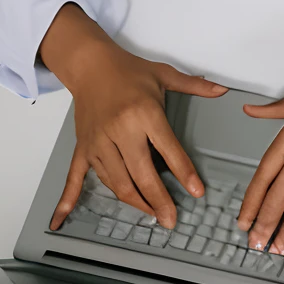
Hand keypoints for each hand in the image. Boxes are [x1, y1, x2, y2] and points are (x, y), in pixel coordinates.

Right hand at [40, 3, 224, 229]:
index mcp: (144, 114)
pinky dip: (68, 198)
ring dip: (134, 202)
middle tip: (171, 219)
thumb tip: (222, 90)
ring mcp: (99, 142)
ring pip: (116, 181)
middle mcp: (120, 131)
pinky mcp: (84, 147)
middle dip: (158, 200)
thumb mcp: (164, 74)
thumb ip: (194, 86)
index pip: (169, 149)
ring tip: (152, 214)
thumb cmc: (128, 71)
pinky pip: (75, 176)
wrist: (90, 65)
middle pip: (141, 174)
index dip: (184, 173)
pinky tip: (61, 218)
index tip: (196, 191)